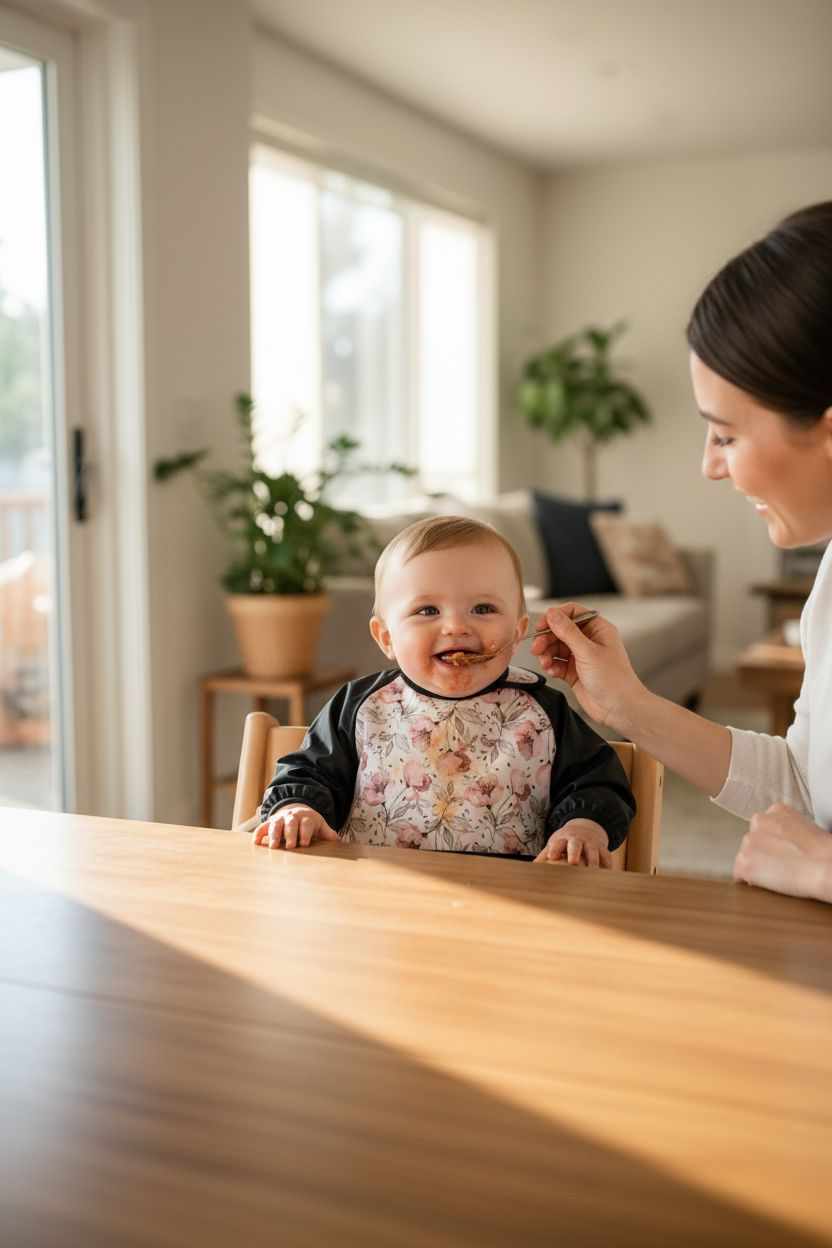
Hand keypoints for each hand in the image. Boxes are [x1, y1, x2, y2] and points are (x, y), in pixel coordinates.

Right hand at [253, 804, 338, 849]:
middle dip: (290, 834)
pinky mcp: (269, 823)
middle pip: (291, 824)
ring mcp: (280, 819)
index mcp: (306, 817)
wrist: (295, 811)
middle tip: (291, 846)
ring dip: (274, 835)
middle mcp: (292, 817)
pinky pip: (262, 826)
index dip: (305, 833)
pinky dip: (258, 833)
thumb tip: (335, 839)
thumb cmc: (309, 823)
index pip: (306, 824)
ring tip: (274, 846)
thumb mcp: (319, 825)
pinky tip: (255, 842)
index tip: (305, 843)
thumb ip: (326, 832)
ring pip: (276, 825)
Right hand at [531, 603, 643, 730]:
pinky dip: (551, 666)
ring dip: (547, 654)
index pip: (572, 613)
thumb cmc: (614, 679)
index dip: (555, 617)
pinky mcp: (574, 672)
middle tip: (537, 648)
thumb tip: (552, 613)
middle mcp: (589, 640)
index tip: (541, 626)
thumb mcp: (588, 652)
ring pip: (555, 647)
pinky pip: (556, 663)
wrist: (620, 709)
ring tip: (545, 663)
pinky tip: (552, 672)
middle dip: (546, 639)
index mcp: (597, 629)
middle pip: (560, 631)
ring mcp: (581, 656)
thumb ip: (567, 632)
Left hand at [533, 818, 611, 867]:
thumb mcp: (555, 844)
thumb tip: (530, 870)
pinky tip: (608, 877)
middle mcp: (578, 840)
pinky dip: (607, 867)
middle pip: (576, 845)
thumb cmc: (566, 842)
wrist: (586, 829)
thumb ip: (544, 856)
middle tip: (573, 862)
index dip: (555, 849)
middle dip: (575, 852)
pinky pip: (607, 858)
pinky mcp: (603, 849)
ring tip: (592, 874)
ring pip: (594, 852)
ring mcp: (592, 843)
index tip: (552, 857)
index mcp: (563, 839)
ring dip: (593, 862)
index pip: (558, 843)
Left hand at [733, 803, 831, 900]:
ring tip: (778, 875)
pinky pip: (739, 875)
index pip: (764, 827)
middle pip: (753, 840)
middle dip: (762, 853)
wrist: (825, 866)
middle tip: (781, 866)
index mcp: (776, 810)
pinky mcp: (744, 862)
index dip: (772, 843)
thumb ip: (787, 829)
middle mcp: (758, 821)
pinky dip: (749, 881)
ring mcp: (749, 842)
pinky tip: (766, 884)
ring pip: (745, 857)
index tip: (782, 853)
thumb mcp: (805, 827)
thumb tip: (781, 843)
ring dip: (756, 866)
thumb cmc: (824, 852)